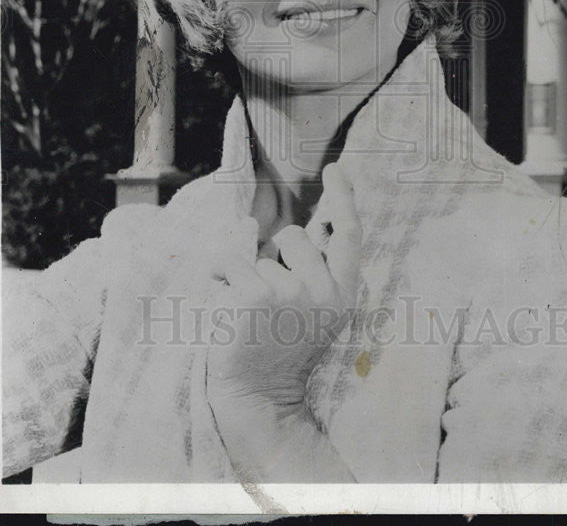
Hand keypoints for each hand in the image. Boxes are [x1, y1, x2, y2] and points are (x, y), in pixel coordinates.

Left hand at [206, 161, 361, 420]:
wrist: (260, 398)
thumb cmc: (282, 350)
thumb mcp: (313, 311)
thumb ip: (310, 269)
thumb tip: (276, 224)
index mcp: (342, 293)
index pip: (349, 234)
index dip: (344, 197)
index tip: (336, 169)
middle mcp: (321, 290)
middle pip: (294, 235)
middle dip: (276, 254)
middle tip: (271, 299)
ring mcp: (288, 291)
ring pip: (258, 255)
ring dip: (246, 277)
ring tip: (249, 317)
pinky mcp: (253, 295)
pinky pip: (228, 261)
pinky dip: (217, 277)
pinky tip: (224, 304)